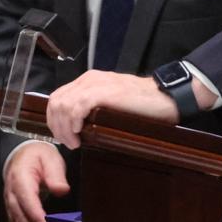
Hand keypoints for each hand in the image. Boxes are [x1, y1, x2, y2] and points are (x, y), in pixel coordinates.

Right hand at [4, 143, 69, 221]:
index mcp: (21, 179)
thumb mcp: (50, 158)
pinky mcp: (14, 211)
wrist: (21, 156)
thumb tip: (62, 190)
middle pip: (20, 217)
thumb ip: (56, 174)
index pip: (26, 199)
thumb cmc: (38, 156)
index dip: (34, 214)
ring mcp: (11, 204)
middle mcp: (12, 195)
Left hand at [45, 69, 218, 148]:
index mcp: (90, 80)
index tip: (63, 136)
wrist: (166, 97)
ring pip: (63, 104)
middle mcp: (91, 78)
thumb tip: (78, 127)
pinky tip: (80, 132)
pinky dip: (73, 121)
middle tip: (68, 142)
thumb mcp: (113, 102)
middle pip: (56, 100)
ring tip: (74, 141)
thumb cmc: (144, 104)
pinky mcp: (106, 92)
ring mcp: (98, 84)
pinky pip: (77, 106)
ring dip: (64, 127)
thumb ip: (94, 107)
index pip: (58, 97)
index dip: (55, 119)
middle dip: (56, 125)